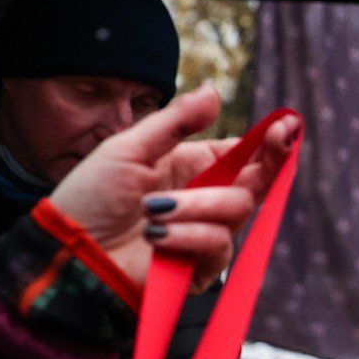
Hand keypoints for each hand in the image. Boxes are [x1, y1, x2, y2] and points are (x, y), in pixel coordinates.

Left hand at [46, 84, 297, 291]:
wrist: (71, 253)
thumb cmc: (89, 200)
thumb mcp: (127, 148)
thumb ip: (175, 122)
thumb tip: (214, 90)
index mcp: (190, 167)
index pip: (242, 154)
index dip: (269, 142)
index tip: (287, 126)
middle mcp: (203, 200)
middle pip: (256, 181)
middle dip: (268, 161)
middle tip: (278, 141)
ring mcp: (205, 234)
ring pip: (236, 209)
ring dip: (196, 206)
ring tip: (152, 212)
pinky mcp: (202, 268)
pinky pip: (219, 245)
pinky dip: (188, 237)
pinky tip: (155, 237)